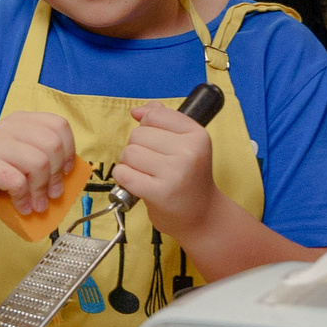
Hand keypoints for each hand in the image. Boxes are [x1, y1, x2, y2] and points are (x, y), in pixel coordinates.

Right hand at [0, 111, 75, 224]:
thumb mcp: (26, 162)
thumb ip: (47, 158)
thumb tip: (75, 172)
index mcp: (21, 121)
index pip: (59, 125)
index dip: (69, 150)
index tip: (65, 171)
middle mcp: (7, 127)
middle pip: (52, 145)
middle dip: (57, 175)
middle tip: (51, 195)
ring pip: (39, 162)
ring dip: (41, 190)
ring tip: (36, 205)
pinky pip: (18, 181)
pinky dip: (24, 198)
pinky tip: (21, 206)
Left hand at [114, 105, 224, 236]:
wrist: (202, 216)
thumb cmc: (188, 178)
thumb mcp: (185, 144)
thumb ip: (164, 120)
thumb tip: (138, 111)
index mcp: (197, 135)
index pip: (154, 115)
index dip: (147, 128)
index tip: (157, 143)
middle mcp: (189, 152)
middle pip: (137, 134)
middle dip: (137, 148)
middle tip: (153, 164)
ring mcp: (175, 173)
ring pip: (128, 153)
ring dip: (129, 164)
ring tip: (147, 175)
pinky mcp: (160, 193)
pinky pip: (123, 174)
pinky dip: (123, 178)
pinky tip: (137, 184)